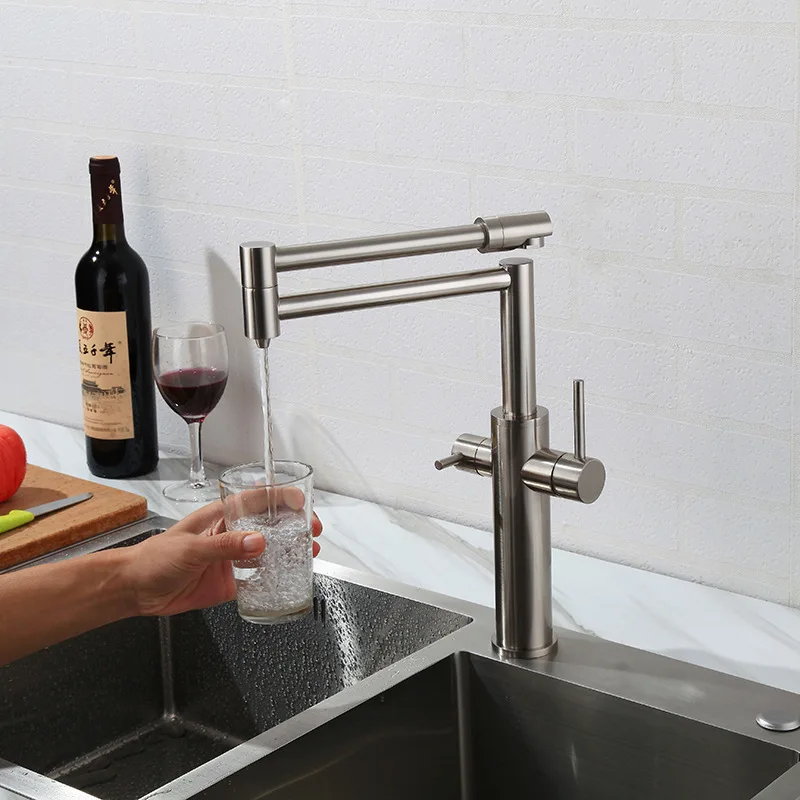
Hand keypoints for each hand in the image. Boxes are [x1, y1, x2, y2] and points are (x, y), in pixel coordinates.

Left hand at [120, 498, 321, 616]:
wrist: (135, 590)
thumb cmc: (154, 558)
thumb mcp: (190, 548)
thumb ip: (224, 546)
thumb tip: (257, 542)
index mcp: (220, 517)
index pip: (256, 500)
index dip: (280, 497)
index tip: (301, 501)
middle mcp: (230, 535)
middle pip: (269, 524)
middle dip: (294, 524)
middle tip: (312, 530)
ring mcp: (232, 558)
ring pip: (269, 550)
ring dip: (290, 550)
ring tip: (309, 552)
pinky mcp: (230, 582)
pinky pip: (259, 578)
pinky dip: (276, 576)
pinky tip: (289, 577)